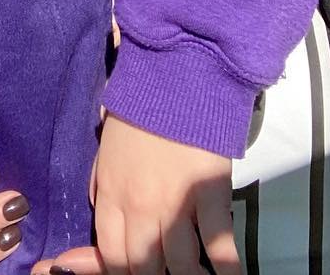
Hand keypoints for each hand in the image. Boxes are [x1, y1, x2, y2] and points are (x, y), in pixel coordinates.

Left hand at [33, 116, 238, 274]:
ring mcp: (176, 205)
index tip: (131, 273)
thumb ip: (101, 183)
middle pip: (142, 268)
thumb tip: (101, 214)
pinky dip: (225, 268)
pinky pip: (219, 247)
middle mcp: (140, 207)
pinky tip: (227, 274)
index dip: (119, 272)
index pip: (109, 254)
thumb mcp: (107, 144)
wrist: (176, 74)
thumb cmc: (142, 104)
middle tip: (163, 273)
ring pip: (179, 268)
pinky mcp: (210, 196)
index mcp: (112, 192)